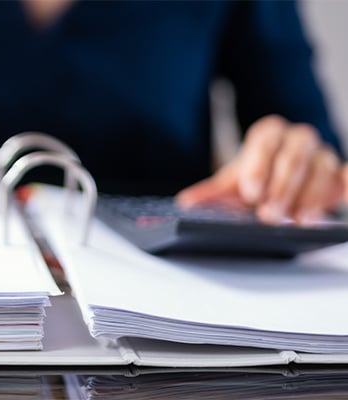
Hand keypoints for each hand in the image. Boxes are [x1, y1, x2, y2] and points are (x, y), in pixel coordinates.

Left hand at [177, 115, 342, 224]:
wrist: (279, 179)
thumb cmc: (256, 179)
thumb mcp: (231, 184)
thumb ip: (210, 193)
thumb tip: (185, 203)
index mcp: (269, 134)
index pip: (265, 142)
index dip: (258, 166)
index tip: (249, 192)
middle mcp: (298, 140)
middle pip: (294, 157)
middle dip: (282, 187)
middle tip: (269, 215)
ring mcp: (322, 156)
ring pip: (322, 168)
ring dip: (310, 196)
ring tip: (297, 220)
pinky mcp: (339, 176)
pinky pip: (346, 176)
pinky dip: (346, 184)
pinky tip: (343, 193)